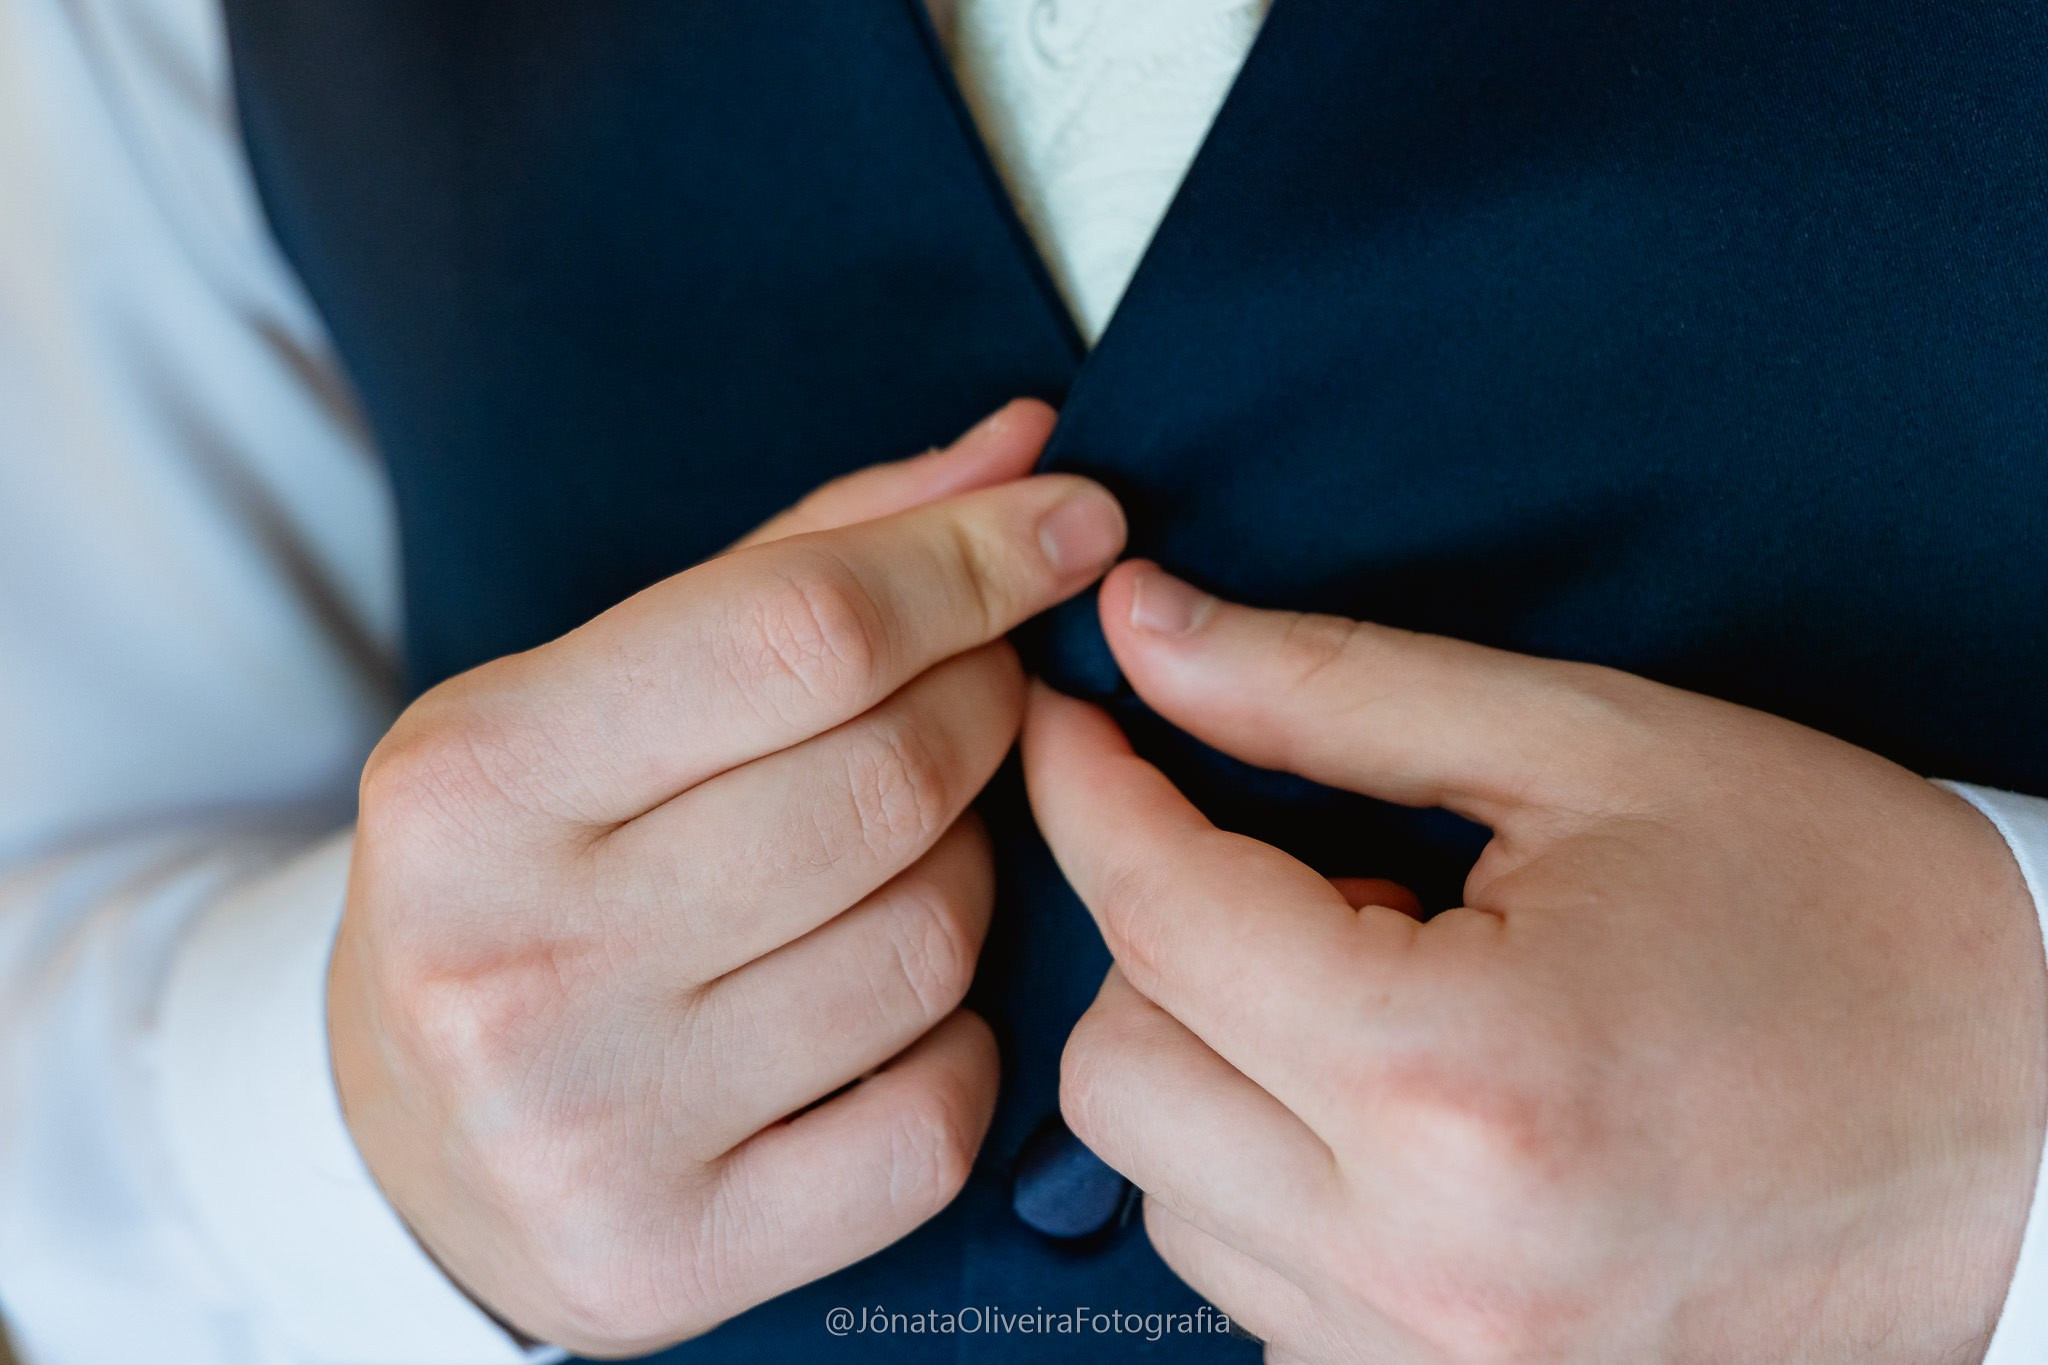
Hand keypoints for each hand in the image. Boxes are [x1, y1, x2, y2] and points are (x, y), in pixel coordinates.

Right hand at [329, 402, 1126, 1353]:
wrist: (409, 1133)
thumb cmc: (530, 868)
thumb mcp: (602, 688)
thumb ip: (811, 558)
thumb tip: (1025, 452)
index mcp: (472, 778)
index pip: (803, 633)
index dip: (974, 564)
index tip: (1077, 526)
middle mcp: (513, 958)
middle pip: (890, 783)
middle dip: (985, 712)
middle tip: (977, 700)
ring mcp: (592, 1124)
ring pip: (934, 939)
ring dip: (971, 871)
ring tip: (901, 858)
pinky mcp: (675, 1255)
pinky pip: (939, 1111)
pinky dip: (958, 1037)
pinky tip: (890, 1007)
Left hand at [1024, 561, 2047, 1364]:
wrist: (2040, 1135)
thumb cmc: (1848, 922)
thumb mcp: (1594, 753)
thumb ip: (1332, 694)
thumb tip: (1146, 635)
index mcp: (1461, 1077)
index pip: (1157, 910)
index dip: (1088, 787)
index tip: (1073, 717)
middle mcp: (1424, 1262)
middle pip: (1117, 1067)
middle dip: (1165, 938)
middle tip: (1309, 874)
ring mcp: (1431, 1363)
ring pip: (1164, 1184)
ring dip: (1219, 1060)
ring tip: (1387, 994)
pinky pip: (1249, 1280)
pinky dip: (1270, 1173)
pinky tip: (1395, 1109)